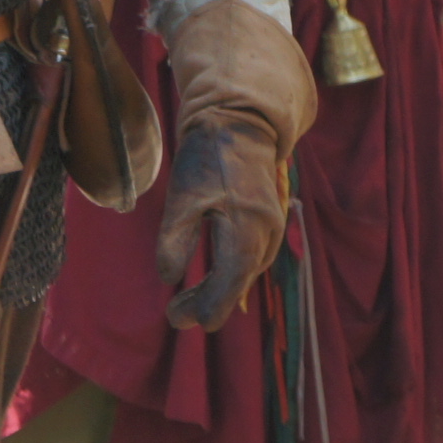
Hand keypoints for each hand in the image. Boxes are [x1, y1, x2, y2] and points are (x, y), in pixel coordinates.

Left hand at [157, 110, 290, 329]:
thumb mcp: (182, 195)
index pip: (231, 281)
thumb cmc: (208, 156)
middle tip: (176, 315)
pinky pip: (254, 257)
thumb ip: (175, 239)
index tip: (183, 321)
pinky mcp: (270, 218)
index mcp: (246, 227)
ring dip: (221, 290)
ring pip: (249, 270)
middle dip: (210, 302)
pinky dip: (234, 273)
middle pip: (240, 280)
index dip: (208, 306)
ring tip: (190, 302)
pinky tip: (215, 278)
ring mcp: (273, 224)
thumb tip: (169, 278)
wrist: (242, 122)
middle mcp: (267, 230)